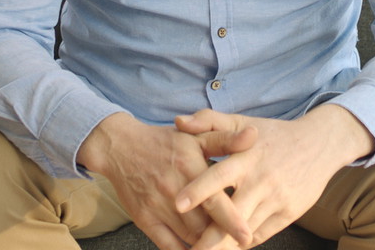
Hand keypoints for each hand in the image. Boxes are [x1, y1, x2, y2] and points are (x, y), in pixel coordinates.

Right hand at [76, 113, 256, 249]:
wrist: (120, 147)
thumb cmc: (164, 142)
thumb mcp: (195, 136)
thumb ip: (226, 140)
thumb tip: (254, 136)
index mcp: (190, 168)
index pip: (215, 200)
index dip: (232, 220)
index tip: (247, 236)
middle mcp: (174, 191)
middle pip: (204, 225)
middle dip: (222, 237)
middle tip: (238, 243)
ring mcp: (158, 208)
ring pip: (189, 237)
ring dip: (206, 245)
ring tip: (220, 246)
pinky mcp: (145, 220)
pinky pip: (168, 245)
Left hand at [174, 105, 374, 249]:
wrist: (320, 144)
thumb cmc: (273, 134)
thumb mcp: (241, 122)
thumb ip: (208, 121)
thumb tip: (178, 122)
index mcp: (246, 158)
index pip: (218, 176)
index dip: (198, 190)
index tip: (177, 205)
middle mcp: (261, 181)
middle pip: (231, 215)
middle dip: (208, 238)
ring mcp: (276, 200)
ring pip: (245, 231)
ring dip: (223, 246)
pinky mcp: (289, 214)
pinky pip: (261, 235)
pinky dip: (242, 244)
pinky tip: (226, 249)